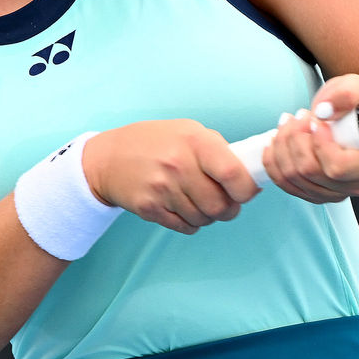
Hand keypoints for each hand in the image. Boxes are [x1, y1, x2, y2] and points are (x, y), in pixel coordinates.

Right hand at [83, 120, 259, 234]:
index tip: (247, 192)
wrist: (109, 158)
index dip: (246, 190)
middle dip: (229, 209)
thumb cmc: (156, 142)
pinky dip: (191, 223)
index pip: (233, 175)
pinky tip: (183, 207)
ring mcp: (162, 188)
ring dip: (208, 216)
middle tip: (225, 202)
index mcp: (195, 142)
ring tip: (199, 200)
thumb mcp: (188, 131)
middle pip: (221, 206)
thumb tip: (249, 176)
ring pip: (204, 219)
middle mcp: (179, 165)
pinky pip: (185, 227)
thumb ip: (219, 150)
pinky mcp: (149, 208)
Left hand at [261, 74, 358, 202]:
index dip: (319, 143)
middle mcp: (356, 186)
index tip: (314, 120)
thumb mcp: (357, 88)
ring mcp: (335, 193)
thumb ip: (346, 94)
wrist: (354, 119)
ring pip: (293, 178)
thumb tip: (324, 110)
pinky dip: (273, 161)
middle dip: (295, 139)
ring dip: (282, 146)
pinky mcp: (315, 193)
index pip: (338, 166)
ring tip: (286, 123)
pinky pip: (285, 184)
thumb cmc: (357, 105)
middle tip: (298, 116)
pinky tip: (274, 141)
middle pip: (310, 172)